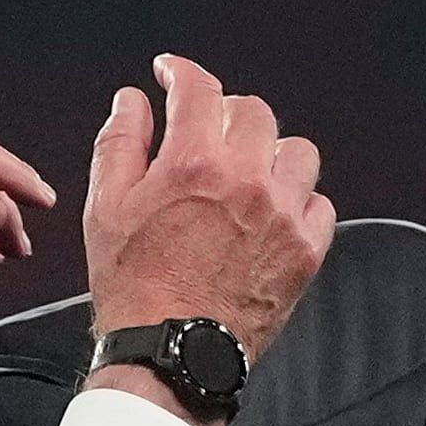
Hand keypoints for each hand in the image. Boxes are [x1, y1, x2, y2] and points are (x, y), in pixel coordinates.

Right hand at [81, 55, 332, 397]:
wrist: (171, 353)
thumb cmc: (134, 287)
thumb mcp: (105, 208)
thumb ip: (120, 142)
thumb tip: (134, 101)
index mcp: (195, 162)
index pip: (199, 87)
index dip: (181, 72)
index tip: (172, 75)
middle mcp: (247, 180)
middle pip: (253, 111)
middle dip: (226, 114)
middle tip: (208, 134)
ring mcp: (283, 215)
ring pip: (297, 151)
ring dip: (271, 153)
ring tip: (248, 175)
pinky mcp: (305, 251)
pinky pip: (319, 204)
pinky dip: (299, 201)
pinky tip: (273, 214)